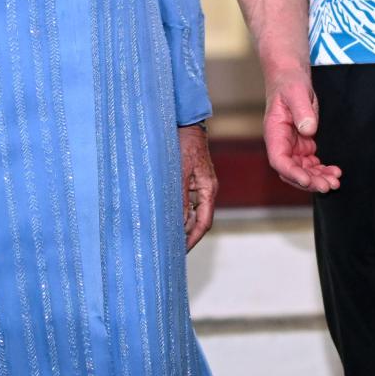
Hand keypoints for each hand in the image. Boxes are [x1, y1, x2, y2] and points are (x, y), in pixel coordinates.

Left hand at [178, 124, 217, 250]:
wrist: (186, 123)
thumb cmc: (184, 143)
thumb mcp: (179, 172)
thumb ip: (180, 198)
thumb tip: (180, 223)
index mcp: (208, 189)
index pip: (204, 223)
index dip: (192, 240)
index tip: (180, 253)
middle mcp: (206, 190)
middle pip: (199, 220)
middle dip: (186, 236)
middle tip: (170, 251)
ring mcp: (200, 185)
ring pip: (193, 212)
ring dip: (181, 225)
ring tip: (166, 238)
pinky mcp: (191, 180)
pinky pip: (187, 202)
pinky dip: (178, 212)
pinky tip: (166, 217)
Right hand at [263, 69, 341, 193]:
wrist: (291, 76)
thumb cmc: (289, 82)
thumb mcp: (296, 92)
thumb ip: (302, 111)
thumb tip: (308, 130)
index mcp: (274, 132)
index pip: (279, 160)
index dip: (292, 173)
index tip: (308, 180)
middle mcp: (282, 143)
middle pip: (292, 171)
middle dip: (309, 181)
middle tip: (329, 185)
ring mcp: (293, 145)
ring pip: (303, 170)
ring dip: (318, 178)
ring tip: (335, 181)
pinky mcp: (304, 144)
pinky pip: (311, 164)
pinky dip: (322, 170)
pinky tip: (334, 172)